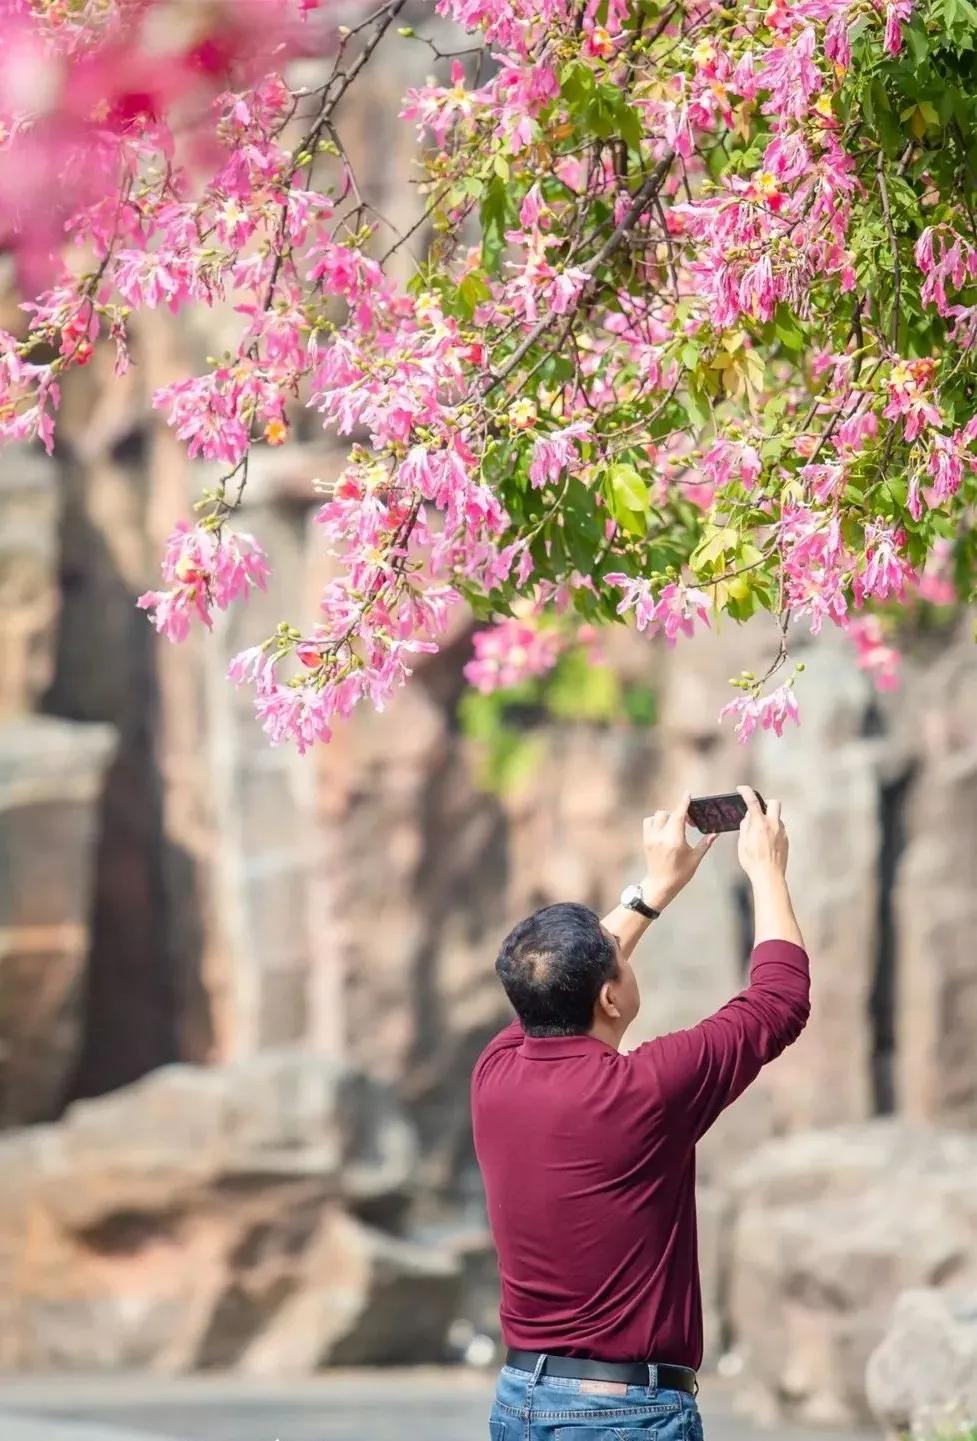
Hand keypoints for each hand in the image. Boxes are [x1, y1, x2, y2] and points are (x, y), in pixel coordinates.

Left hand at [642, 792, 715, 910]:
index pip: (678, 815)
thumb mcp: (695, 858)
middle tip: (688, 822)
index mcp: (674, 840)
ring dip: (666, 817)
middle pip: (667, 814)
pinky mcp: (646, 841)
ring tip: (675, 826)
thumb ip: (705, 843)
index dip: (684, 803)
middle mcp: (661, 837)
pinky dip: (656, 821)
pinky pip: (648, 823)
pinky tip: (665, 829)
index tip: (688, 794)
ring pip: (656, 816)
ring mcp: (651, 838)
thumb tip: (716, 833)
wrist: (660, 885)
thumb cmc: (680, 873)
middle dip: (678, 814)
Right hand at [737, 786, 787, 881]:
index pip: (752, 801)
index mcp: (760, 824)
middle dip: (765, 803)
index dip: (746, 791)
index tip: (741, 789)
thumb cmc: (753, 862)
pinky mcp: (786, 840)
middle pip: (774, 803)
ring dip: (768, 820)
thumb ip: (745, 827)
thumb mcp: (742, 843)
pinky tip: (766, 843)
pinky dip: (772, 831)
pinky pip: (779, 829)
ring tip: (759, 834)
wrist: (769, 876)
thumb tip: (748, 818)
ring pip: (777, 817)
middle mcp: (773, 825)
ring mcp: (782, 832)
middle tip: (757, 812)